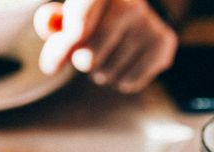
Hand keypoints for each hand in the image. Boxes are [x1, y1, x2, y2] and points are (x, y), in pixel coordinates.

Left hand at [33, 0, 177, 92]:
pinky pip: (128, 82)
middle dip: (81, 64)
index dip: (68, 39)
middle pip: (87, 57)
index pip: (82, 12)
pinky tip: (125, 64)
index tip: (59, 57)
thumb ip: (50, 23)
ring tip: (109, 56)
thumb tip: (49, 24)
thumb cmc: (88, 22)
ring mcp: (148, 23)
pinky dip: (121, 82)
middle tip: (88, 54)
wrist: (129, 21)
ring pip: (106, 74)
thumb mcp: (65, 20)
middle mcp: (129, 3)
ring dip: (100, 74)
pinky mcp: (163, 43)